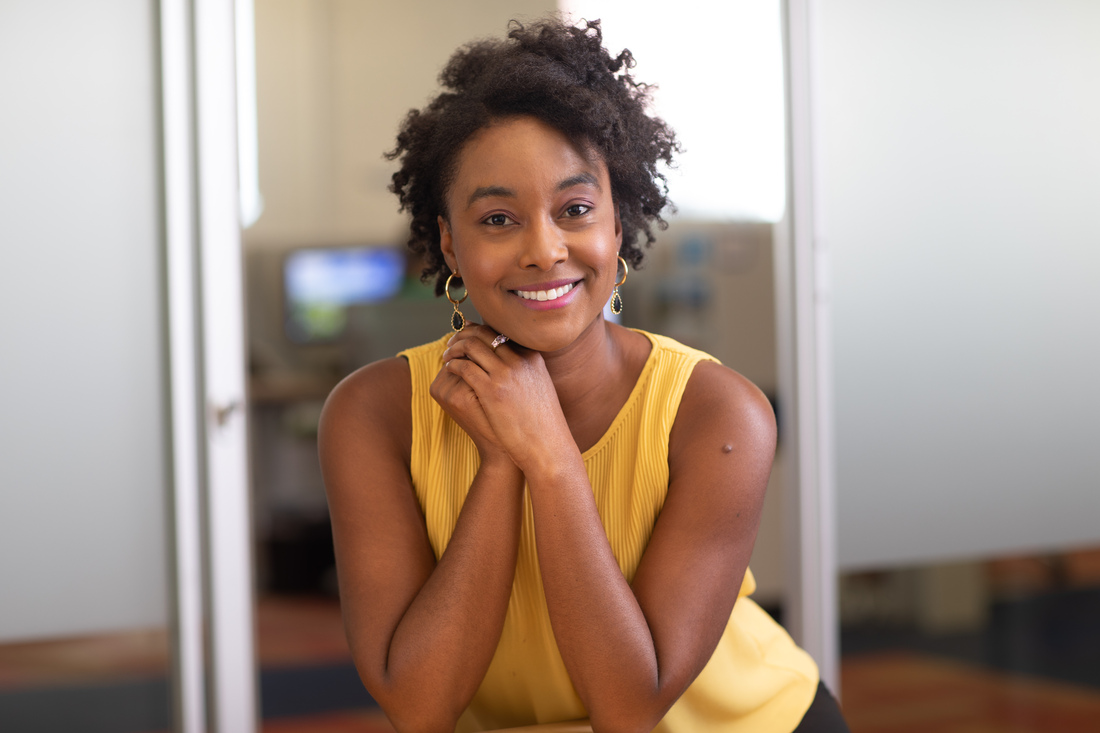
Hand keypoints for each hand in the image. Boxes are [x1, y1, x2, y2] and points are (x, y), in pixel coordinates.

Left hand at [435, 325, 573, 472]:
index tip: (468, 335)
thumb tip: (509, 365)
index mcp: (532, 357)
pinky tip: (449, 369)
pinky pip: (464, 367)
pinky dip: (453, 365)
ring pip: (471, 347)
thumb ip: (526, 371)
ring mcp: (505, 374)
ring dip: (455, 349)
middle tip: (452, 342)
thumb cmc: (543, 424)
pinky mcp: (491, 390)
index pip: (500, 333)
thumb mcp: (541, 388)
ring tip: (447, 356)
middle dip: (464, 335)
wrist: (547, 446)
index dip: (480, 331)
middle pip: (484, 334)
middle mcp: (519, 360)